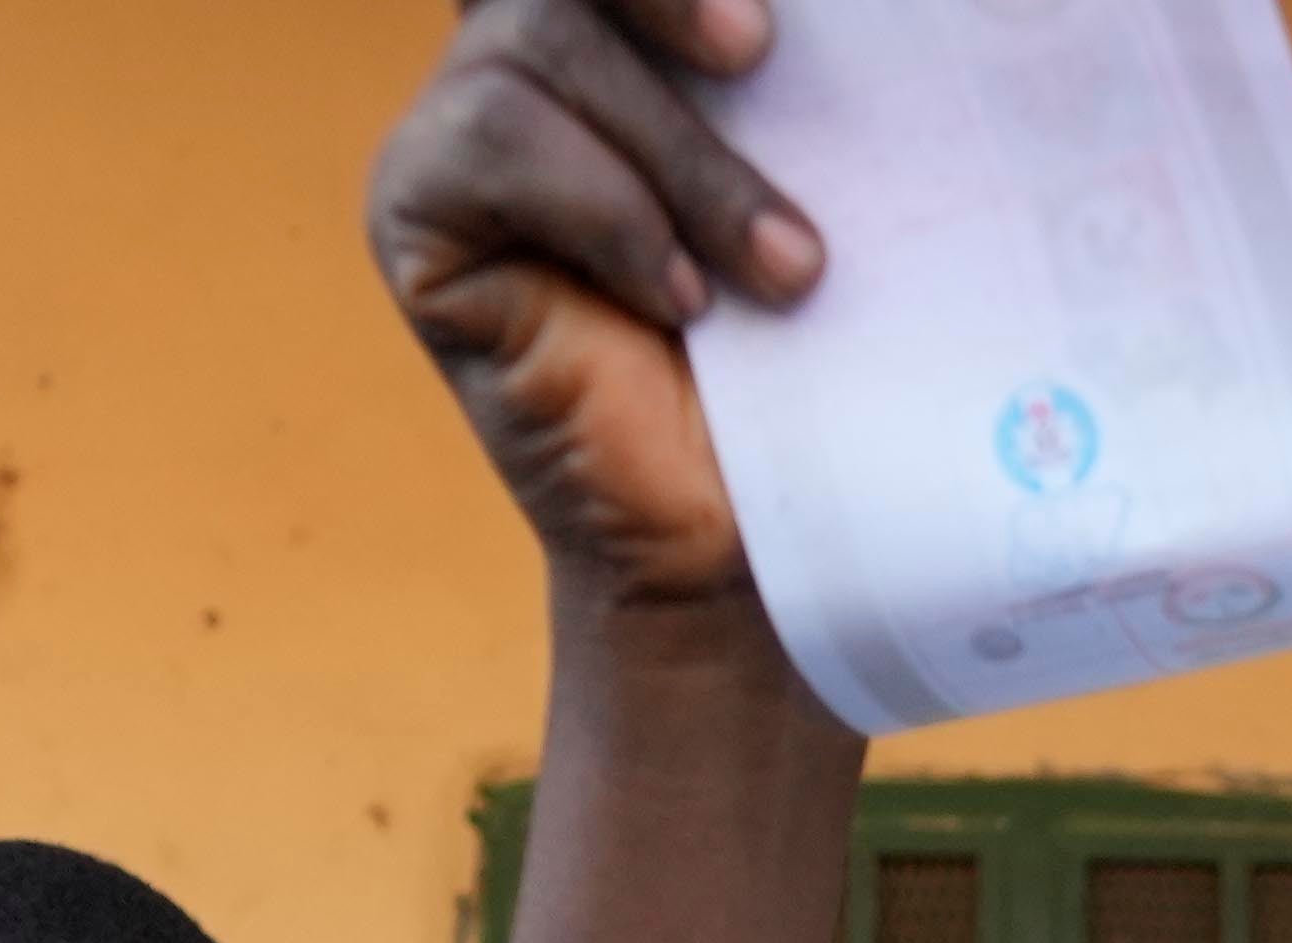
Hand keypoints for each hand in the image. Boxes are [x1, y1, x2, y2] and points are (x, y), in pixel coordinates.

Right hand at [371, 0, 814, 607]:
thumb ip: (809, 80)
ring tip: (781, 272)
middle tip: (758, 51)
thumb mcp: (831, 191)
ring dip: (679, 156)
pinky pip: (492, 139)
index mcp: (635, 31)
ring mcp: (464, 126)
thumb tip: (877, 15)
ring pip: (541, 40)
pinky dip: (607, 212)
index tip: (771, 11)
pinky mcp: (415, 207)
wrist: (734, 541)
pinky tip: (677, 301)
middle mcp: (535, 58)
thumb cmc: (805, 369)